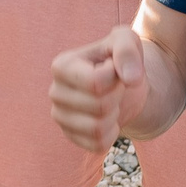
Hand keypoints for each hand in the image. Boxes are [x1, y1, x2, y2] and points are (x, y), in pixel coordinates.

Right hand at [50, 28, 145, 154]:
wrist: (121, 83)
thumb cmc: (119, 58)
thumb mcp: (126, 41)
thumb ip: (127, 50)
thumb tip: (131, 78)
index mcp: (61, 66)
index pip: (96, 82)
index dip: (116, 77)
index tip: (114, 69)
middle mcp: (55, 92)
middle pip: (99, 106)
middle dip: (117, 96)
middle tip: (115, 87)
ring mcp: (60, 117)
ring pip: (97, 128)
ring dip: (114, 115)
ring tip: (111, 101)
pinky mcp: (70, 136)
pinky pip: (98, 145)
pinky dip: (112, 134)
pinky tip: (108, 119)